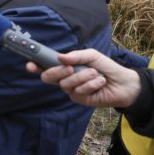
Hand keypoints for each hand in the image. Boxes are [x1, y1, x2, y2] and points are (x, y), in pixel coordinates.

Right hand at [27, 48, 142, 109]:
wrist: (124, 83)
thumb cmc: (106, 67)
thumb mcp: (92, 55)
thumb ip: (76, 55)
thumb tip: (60, 57)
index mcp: (64, 66)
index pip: (44, 66)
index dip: (34, 66)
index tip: (30, 65)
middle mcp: (64, 78)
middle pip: (48, 77)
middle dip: (57, 72)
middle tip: (70, 68)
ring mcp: (71, 89)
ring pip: (65, 84)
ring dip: (82, 77)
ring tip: (95, 74)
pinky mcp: (79, 99)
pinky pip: (78, 91)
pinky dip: (91, 85)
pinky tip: (100, 82)